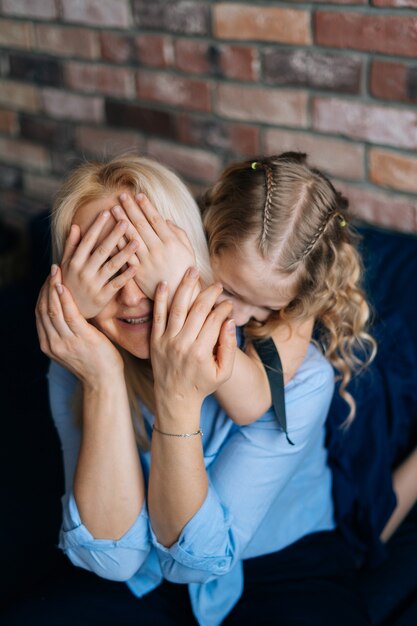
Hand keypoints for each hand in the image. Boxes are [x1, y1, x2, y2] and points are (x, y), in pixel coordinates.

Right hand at [36, 265, 122, 385]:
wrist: (104, 382)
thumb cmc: (94, 363)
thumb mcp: (73, 348)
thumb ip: (66, 333)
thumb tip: (66, 315)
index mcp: (48, 345)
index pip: (40, 314)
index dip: (43, 294)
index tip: (49, 280)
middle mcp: (53, 343)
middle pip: (43, 308)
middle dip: (46, 287)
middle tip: (52, 270)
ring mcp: (65, 342)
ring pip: (53, 308)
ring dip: (54, 287)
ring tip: (57, 271)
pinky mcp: (80, 338)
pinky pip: (69, 314)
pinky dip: (65, 298)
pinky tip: (64, 285)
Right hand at [61, 210, 138, 318]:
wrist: (69, 311)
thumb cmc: (69, 282)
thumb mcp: (66, 264)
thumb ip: (71, 246)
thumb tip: (76, 226)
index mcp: (74, 261)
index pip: (88, 240)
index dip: (97, 226)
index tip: (107, 212)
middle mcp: (83, 272)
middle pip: (101, 251)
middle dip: (114, 236)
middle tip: (126, 221)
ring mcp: (93, 285)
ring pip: (111, 266)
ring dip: (124, 253)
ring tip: (137, 242)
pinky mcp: (102, 297)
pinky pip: (116, 284)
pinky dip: (126, 276)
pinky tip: (136, 267)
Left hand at [111, 193, 197, 304]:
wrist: (179, 297)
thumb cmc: (185, 271)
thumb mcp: (188, 250)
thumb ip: (178, 233)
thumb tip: (165, 220)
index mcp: (171, 242)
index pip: (156, 219)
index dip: (146, 206)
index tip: (138, 195)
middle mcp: (158, 250)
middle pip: (141, 224)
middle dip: (130, 208)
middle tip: (121, 196)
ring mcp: (147, 261)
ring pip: (131, 237)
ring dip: (121, 222)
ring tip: (113, 210)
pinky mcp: (138, 272)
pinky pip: (126, 255)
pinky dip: (118, 243)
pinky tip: (111, 233)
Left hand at [150, 268, 236, 414]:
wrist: (175, 398)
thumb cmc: (203, 385)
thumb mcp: (224, 372)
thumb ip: (229, 346)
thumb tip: (229, 321)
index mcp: (202, 352)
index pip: (215, 320)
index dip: (224, 308)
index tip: (228, 303)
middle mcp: (183, 344)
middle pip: (198, 309)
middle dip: (209, 293)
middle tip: (217, 285)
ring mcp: (167, 341)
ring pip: (178, 307)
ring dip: (185, 287)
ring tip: (192, 271)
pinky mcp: (155, 340)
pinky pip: (157, 316)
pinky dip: (160, 299)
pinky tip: (165, 283)